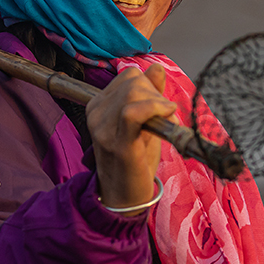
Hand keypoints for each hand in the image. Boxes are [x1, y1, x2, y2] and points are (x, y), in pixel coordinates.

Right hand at [85, 64, 175, 214]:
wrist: (124, 196)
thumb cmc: (135, 159)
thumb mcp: (143, 121)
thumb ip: (149, 93)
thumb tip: (156, 67)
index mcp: (98, 106)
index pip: (128, 76)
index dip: (151, 85)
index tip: (161, 105)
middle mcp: (96, 114)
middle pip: (133, 82)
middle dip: (157, 94)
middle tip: (166, 116)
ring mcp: (103, 128)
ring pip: (134, 93)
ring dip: (159, 103)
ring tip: (166, 120)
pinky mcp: (117, 143)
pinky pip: (133, 112)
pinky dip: (154, 108)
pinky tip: (167, 114)